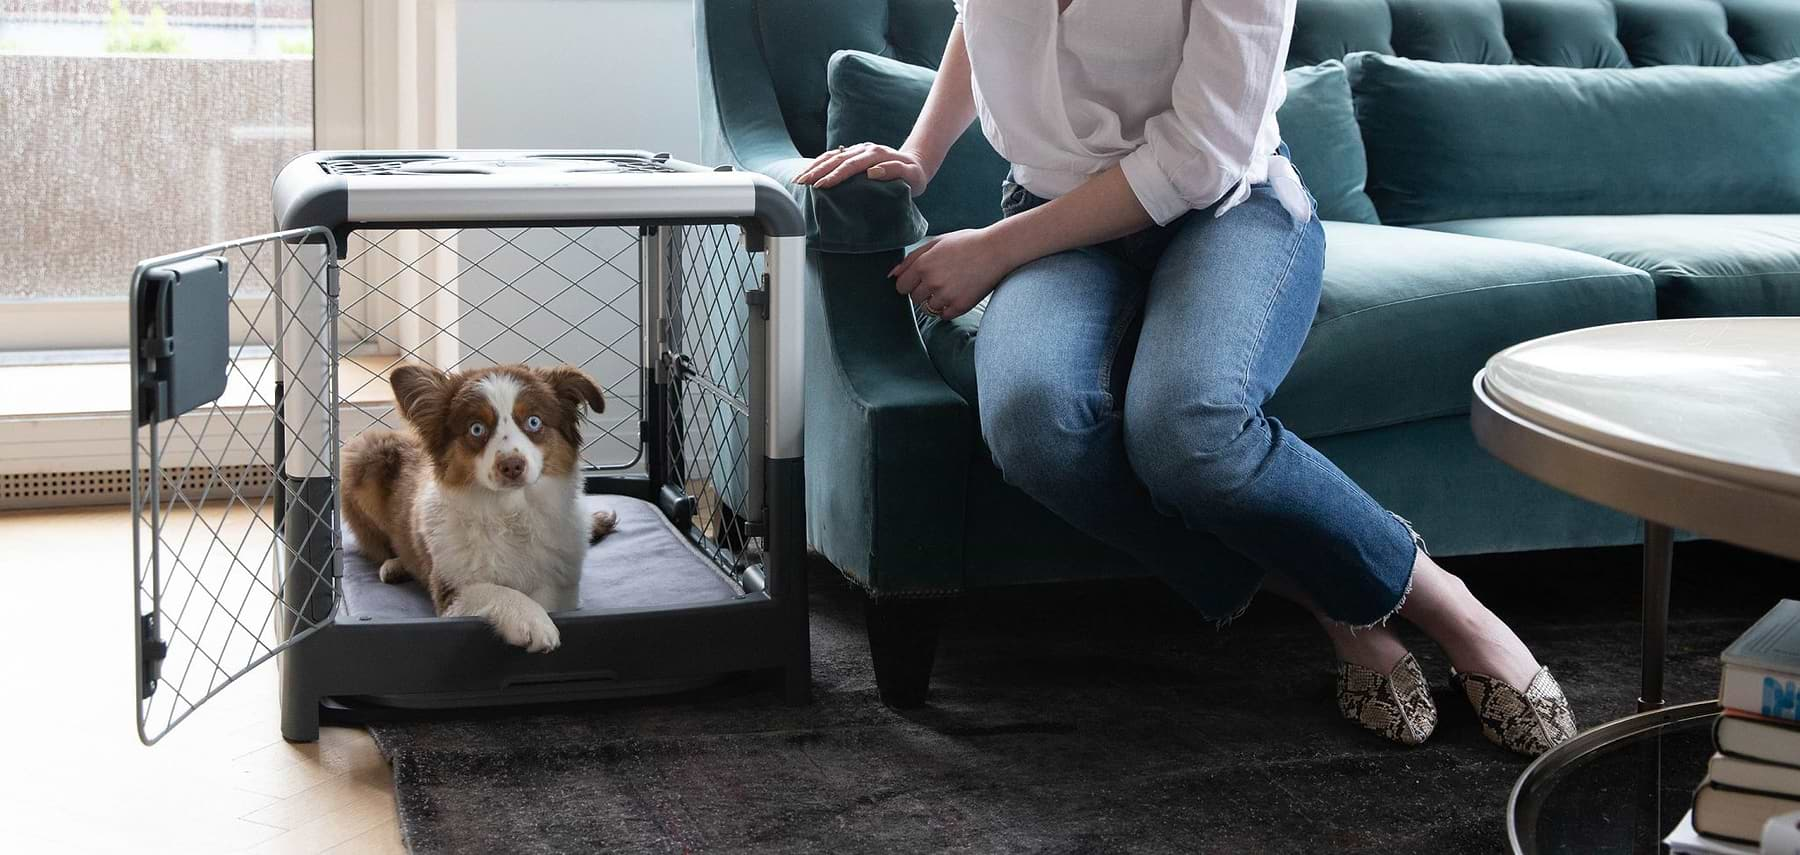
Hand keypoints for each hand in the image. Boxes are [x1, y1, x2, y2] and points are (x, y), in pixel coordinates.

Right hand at [795, 142, 929, 195]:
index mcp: (876, 155)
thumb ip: (895, 171)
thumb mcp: (913, 176)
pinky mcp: (853, 153)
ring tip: (798, 179)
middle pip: (836, 159)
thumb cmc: (914, 175)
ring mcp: (857, 149)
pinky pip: (833, 157)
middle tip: (802, 183)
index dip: (835, 175)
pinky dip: (819, 163)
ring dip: (814, 167)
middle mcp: (864, 149)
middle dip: (817, 171)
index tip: (821, 186)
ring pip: (831, 156)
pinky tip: (808, 172)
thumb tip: (872, 172)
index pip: (851, 166)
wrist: (915, 163)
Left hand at [891, 229, 1013, 320]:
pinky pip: (944, 315)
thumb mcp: (937, 243)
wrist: (997, 250)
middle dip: (923, 292)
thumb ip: (912, 258)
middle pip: (914, 299)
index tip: (921, 280)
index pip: (901, 287)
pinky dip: (949, 309)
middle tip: (941, 280)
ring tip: (952, 286)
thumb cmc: (966, 243)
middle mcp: (931, 281)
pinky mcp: (960, 305)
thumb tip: (891, 276)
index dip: (910, 284)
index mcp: (923, 264)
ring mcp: (946, 295)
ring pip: (929, 309)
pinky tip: (959, 294)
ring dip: (936, 301)